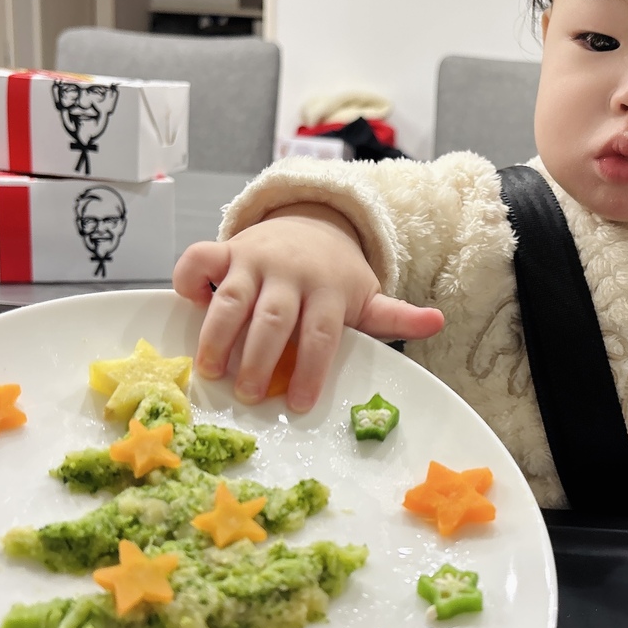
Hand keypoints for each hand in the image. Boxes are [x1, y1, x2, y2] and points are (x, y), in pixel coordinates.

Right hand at [173, 203, 443, 411]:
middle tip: (248, 396)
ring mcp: (255, 258)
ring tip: (209, 371)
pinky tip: (189, 306)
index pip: (320, 333)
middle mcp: (291, 272)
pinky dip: (189, 279)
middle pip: (273, 318)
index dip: (310, 369)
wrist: (313, 222)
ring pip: (233, 296)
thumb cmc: (335, 276)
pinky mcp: (227, 248)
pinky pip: (200, 259)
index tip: (299, 404)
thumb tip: (438, 322)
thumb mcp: (366, 295)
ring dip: (217, 334)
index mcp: (328, 289)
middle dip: (258, 359)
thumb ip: (395, 316)